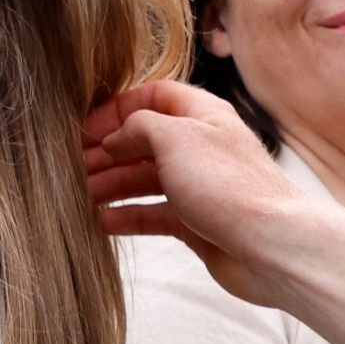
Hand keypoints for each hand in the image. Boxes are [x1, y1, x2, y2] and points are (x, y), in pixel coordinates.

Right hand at [84, 81, 315, 308]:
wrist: (270, 246)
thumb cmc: (230, 186)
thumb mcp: (176, 138)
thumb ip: (139, 127)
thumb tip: (116, 136)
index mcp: (202, 115)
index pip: (153, 97)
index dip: (117, 110)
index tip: (86, 129)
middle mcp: (200, 146)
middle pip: (145, 140)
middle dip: (108, 151)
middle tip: (73, 167)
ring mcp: (198, 185)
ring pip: (146, 179)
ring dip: (112, 185)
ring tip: (80, 196)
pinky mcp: (197, 222)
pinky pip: (154, 214)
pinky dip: (128, 215)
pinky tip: (102, 221)